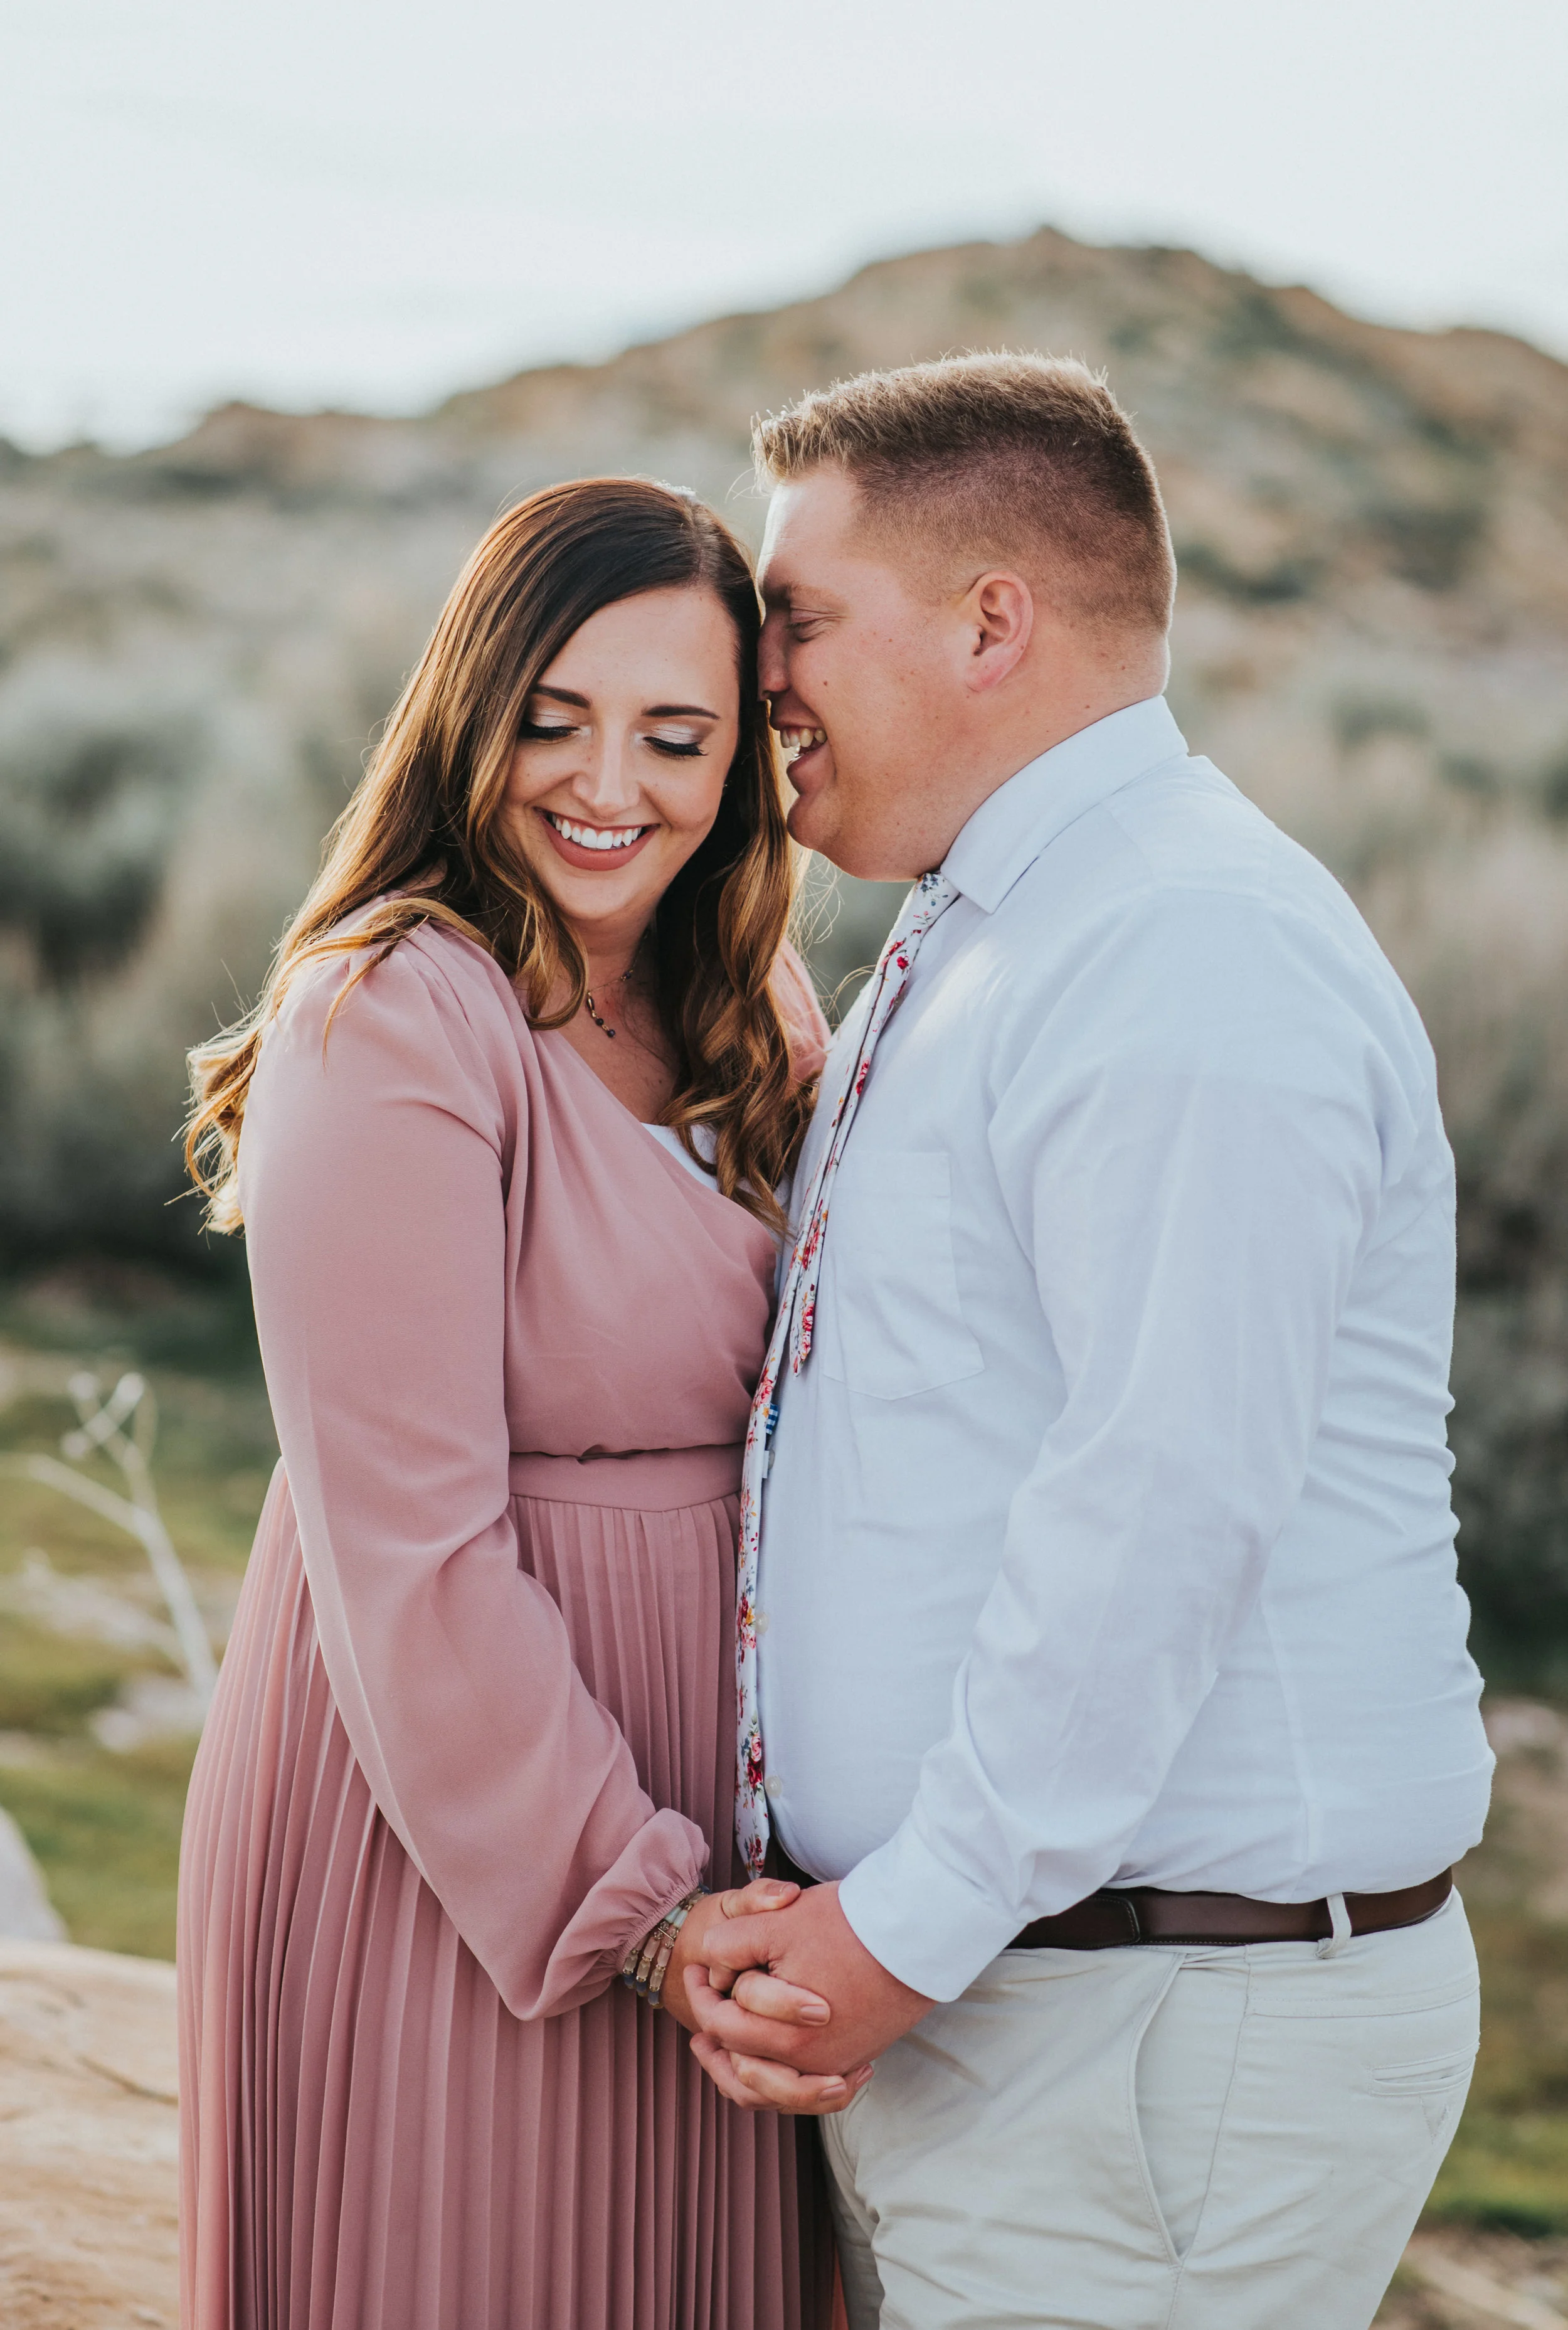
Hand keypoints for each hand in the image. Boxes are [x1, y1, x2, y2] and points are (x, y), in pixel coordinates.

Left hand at [686, 1881, 931, 2097]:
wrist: (918, 1932)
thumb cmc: (849, 1924)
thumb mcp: (778, 1922)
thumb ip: (731, 1946)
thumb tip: (712, 1966)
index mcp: (787, 2034)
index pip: (721, 2025)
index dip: (700, 1992)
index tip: (693, 1968)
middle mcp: (811, 2063)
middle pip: (742, 2061)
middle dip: (714, 2027)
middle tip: (703, 1994)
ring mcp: (834, 2065)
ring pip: (772, 2090)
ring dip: (740, 2067)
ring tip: (719, 2042)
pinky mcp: (852, 2060)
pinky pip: (804, 2088)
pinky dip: (778, 2079)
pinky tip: (764, 2054)